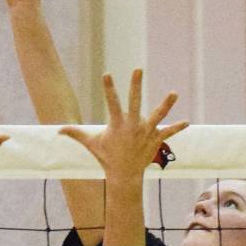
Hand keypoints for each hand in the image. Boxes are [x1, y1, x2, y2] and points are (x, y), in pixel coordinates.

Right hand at [59, 71, 187, 183]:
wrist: (123, 176)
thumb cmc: (106, 158)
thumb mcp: (91, 145)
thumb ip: (76, 134)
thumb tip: (58, 130)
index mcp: (117, 125)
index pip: (111, 102)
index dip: (108, 88)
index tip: (106, 74)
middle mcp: (132, 126)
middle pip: (134, 102)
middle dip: (136, 86)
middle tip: (138, 69)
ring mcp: (145, 133)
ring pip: (157, 116)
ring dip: (166, 105)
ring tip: (174, 93)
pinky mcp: (155, 140)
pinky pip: (168, 133)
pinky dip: (177, 128)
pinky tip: (187, 122)